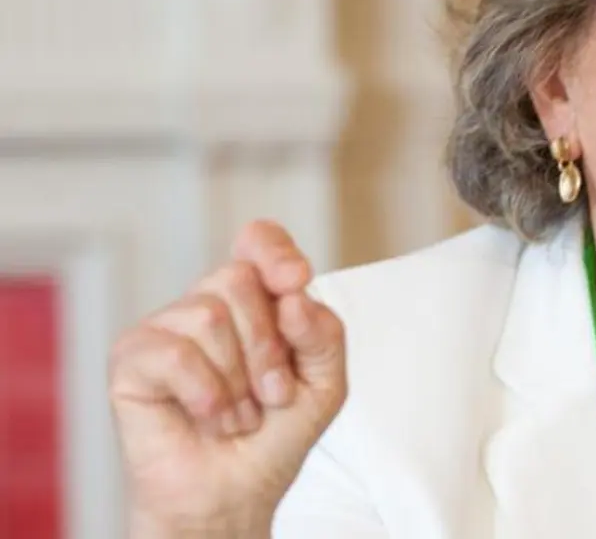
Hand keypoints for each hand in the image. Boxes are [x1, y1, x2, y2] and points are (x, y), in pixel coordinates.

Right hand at [109, 220, 347, 536]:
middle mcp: (209, 303)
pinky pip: (174, 353)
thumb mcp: (325, 383)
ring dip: (239, 381)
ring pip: (209, 316)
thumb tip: (295, 296)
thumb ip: (324, 335)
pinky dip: (206, 393)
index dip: (274, 250)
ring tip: (238, 413)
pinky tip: (208, 416)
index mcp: (257, 300)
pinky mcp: (132, 358)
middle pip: (239, 279)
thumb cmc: (277, 433)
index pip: (259, 242)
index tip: (296, 279)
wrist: (236, 491)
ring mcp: (167, 327)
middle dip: (268, 346)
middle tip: (271, 393)